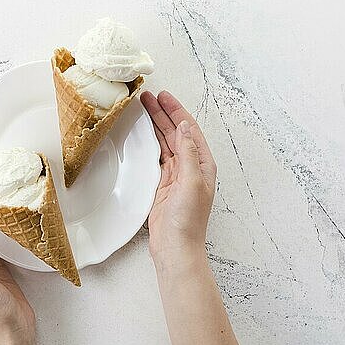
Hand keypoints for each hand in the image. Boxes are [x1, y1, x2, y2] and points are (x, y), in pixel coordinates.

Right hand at [140, 91, 216, 269]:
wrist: (175, 248)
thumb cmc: (188, 220)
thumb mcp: (191, 182)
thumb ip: (188, 152)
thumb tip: (184, 126)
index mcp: (203, 164)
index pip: (189, 129)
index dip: (176, 110)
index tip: (163, 96)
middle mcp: (191, 167)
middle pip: (175, 133)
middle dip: (163, 113)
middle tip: (147, 97)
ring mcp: (176, 176)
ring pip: (165, 143)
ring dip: (155, 125)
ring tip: (142, 109)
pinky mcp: (162, 185)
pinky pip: (156, 157)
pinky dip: (149, 143)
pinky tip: (142, 134)